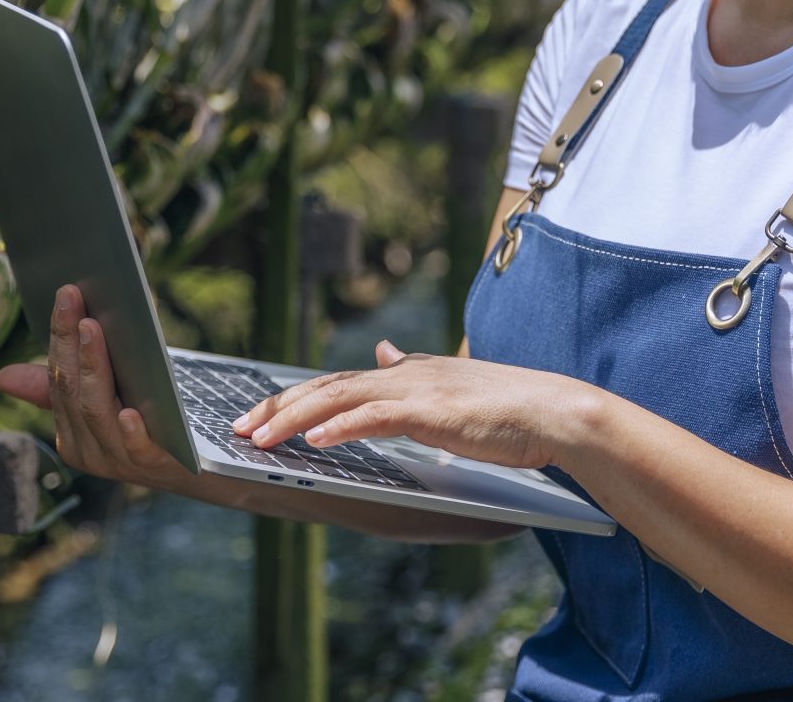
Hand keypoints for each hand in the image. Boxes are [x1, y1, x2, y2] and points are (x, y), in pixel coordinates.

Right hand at [0, 284, 193, 491]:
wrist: (198, 468)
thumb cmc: (148, 424)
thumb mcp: (105, 398)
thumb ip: (63, 386)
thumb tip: (2, 377)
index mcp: (70, 431)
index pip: (57, 378)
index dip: (59, 335)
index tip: (65, 293)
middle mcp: (88, 448)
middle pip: (71, 390)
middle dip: (68, 341)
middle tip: (73, 298)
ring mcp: (118, 460)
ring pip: (96, 411)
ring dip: (92, 368)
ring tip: (93, 330)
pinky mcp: (153, 467)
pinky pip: (136, 448)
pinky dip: (131, 430)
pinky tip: (130, 410)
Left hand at [230, 340, 602, 471]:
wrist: (553, 411)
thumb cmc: (507, 410)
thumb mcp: (448, 387)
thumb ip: (410, 373)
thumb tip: (380, 350)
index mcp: (406, 372)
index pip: (337, 382)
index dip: (293, 398)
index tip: (258, 417)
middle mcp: (404, 374)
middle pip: (325, 385)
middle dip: (277, 407)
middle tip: (239, 429)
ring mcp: (417, 390)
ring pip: (339, 398)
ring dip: (294, 419)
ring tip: (259, 439)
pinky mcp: (432, 412)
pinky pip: (374, 417)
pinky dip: (339, 427)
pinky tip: (312, 442)